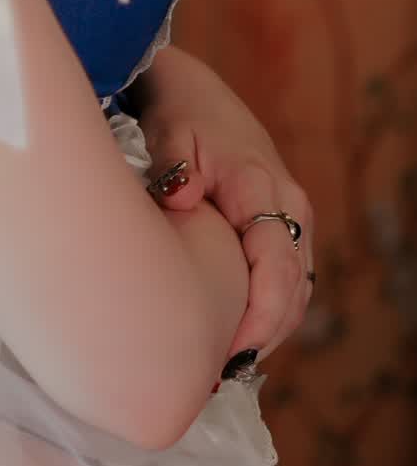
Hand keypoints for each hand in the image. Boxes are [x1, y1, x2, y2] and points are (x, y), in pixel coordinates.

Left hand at [132, 47, 314, 365]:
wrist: (195, 91)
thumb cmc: (179, 115)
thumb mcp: (170, 133)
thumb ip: (174, 167)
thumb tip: (180, 197)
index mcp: (263, 189)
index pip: (277, 268)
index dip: (260, 318)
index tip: (229, 351)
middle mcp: (290, 208)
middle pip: (293, 291)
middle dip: (263, 338)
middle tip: (219, 374)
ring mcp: (292, 219)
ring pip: (296, 292)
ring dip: (269, 332)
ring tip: (224, 367)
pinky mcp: (283, 228)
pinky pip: (288, 282)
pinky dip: (269, 314)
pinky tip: (236, 339)